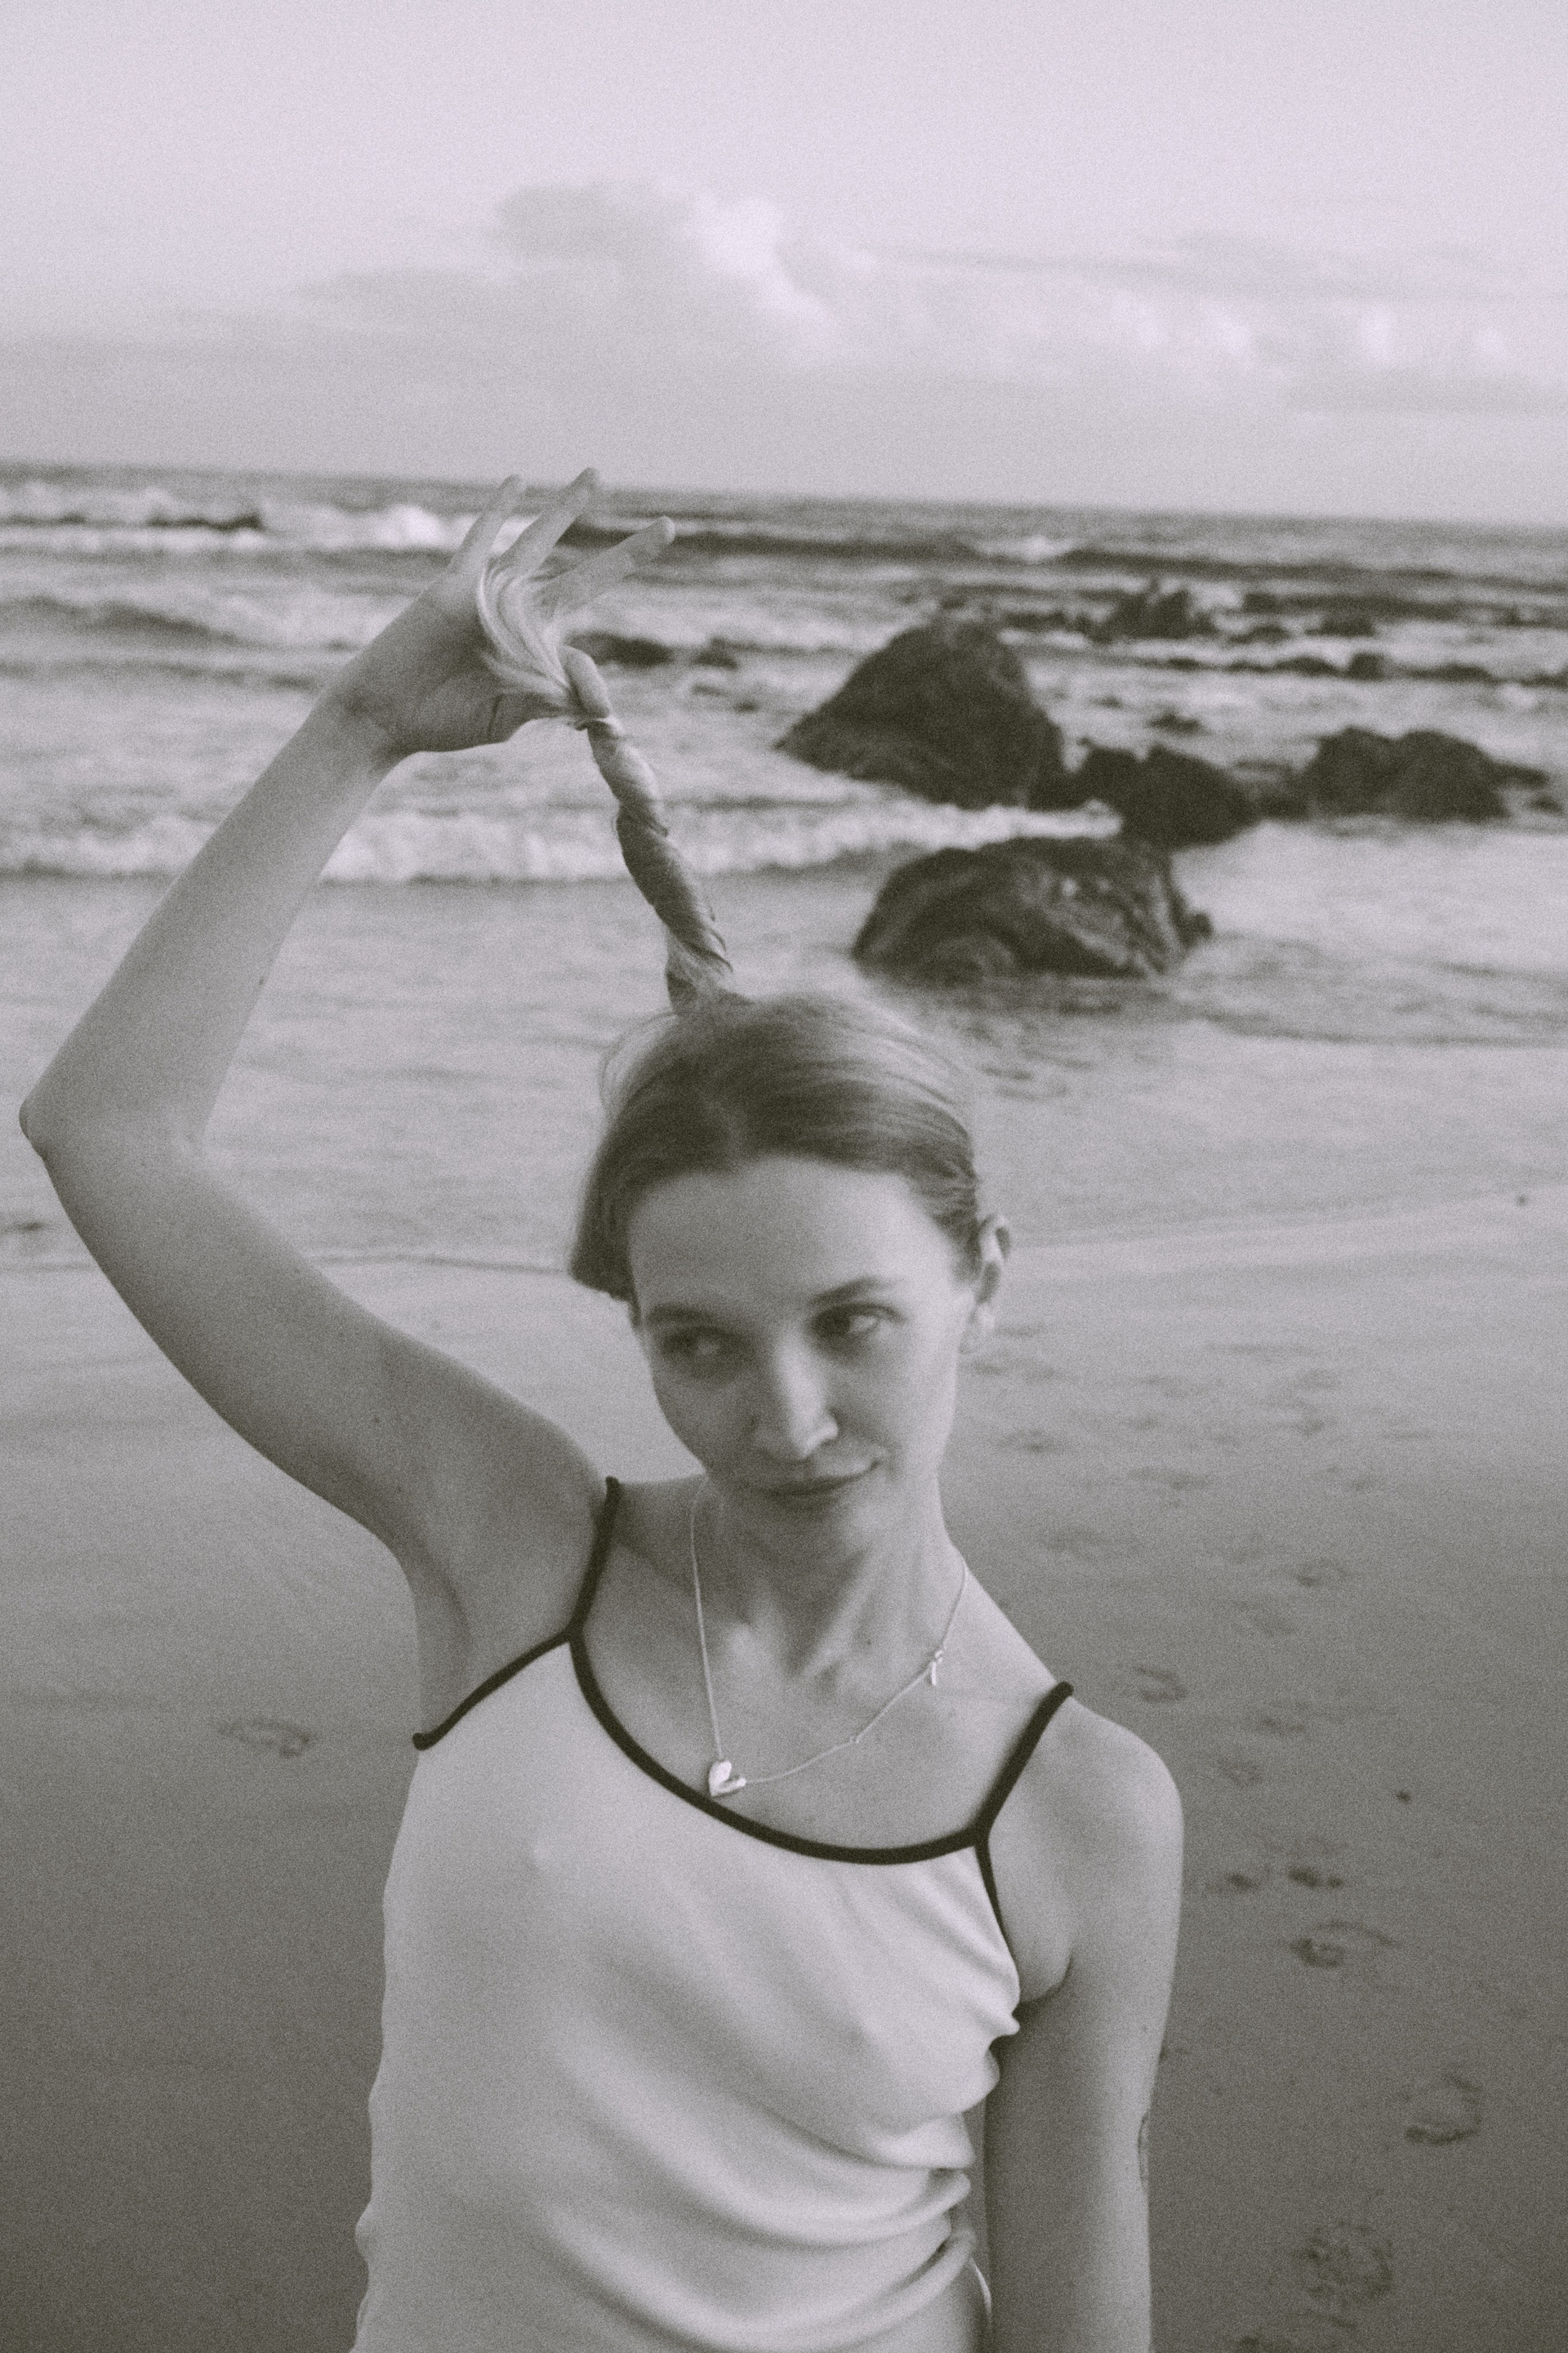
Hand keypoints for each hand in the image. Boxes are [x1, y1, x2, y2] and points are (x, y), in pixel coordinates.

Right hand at [320, 470, 673, 761]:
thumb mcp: (505, 720)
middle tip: (671, 527)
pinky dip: (498, 511)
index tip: (591, 711)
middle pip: (588, 577)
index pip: (581, 655)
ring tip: (598, 476)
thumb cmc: (445, 721)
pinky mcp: (457, 583)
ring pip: (540, 542)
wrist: (388, 712)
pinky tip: (518, 482)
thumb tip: (596, 704)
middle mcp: (523, 616)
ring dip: (567, 508)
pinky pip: (481, 540)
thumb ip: (547, 705)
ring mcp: (492, 594)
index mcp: (539, 653)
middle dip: (628, 554)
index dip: (589, 684)